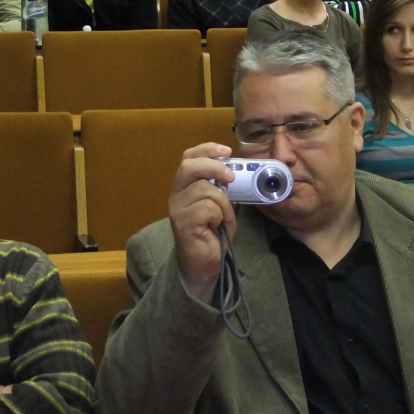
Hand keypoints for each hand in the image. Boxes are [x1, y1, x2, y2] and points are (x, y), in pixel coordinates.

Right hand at [169, 143, 236, 303]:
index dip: (206, 149)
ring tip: (222, 218)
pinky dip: (221, 216)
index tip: (226, 150)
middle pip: (190, 165)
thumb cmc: (212, 234)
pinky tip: (217, 227)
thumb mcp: (218, 204)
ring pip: (206, 189)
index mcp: (184, 187)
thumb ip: (220, 187)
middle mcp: (177, 195)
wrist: (203, 264)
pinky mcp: (183, 222)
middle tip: (231, 178)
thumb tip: (236, 170)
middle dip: (214, 167)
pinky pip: (209, 208)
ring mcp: (177, 209)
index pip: (188, 157)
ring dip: (223, 203)